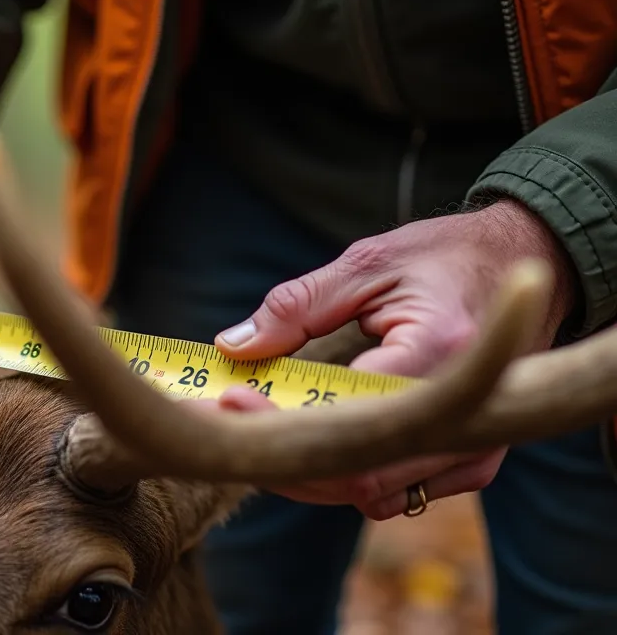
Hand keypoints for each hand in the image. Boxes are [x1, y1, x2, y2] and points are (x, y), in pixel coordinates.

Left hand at [212, 198, 576, 519]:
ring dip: (308, 473)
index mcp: (437, 350)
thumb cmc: (444, 259)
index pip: (350, 412)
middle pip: (357, 469)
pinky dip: (344, 478)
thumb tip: (233, 347)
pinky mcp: (472, 460)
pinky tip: (308, 446)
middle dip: (283, 458)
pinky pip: (393, 493)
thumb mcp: (366, 263)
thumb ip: (298, 305)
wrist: (529, 266)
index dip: (283, 420)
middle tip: (225, 430)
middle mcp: (466, 409)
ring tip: (256, 437)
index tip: (229, 403)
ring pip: (370, 493)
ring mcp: (474, 443)